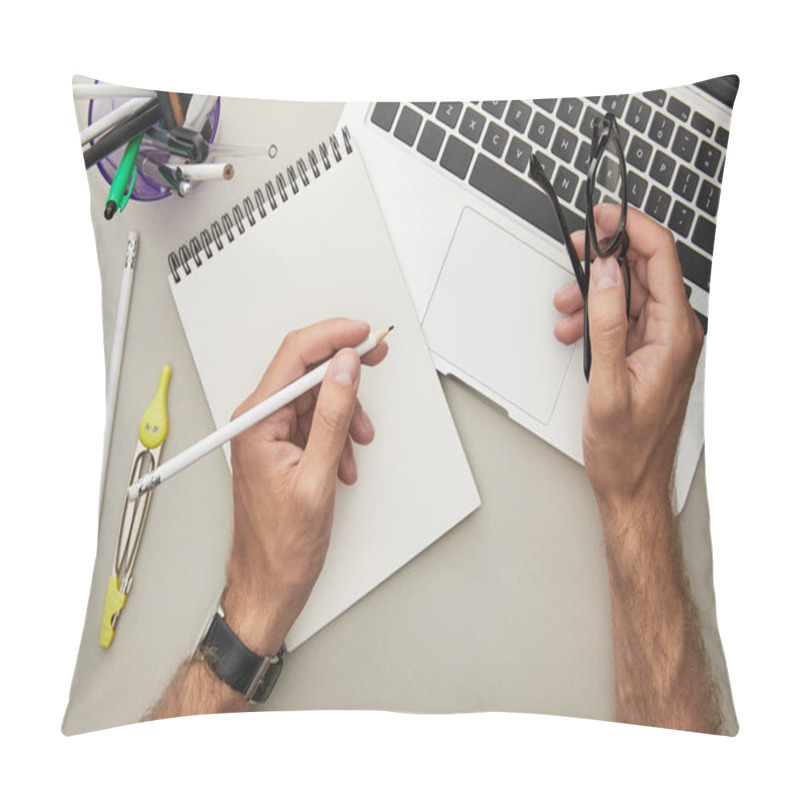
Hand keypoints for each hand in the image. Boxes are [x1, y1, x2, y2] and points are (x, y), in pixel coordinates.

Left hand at [222, 318, 387, 654]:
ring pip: (316, 399)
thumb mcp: (316, 477)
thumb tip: (344, 370)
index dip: (333, 337)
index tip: (363, 333)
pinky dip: (337, 435)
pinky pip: (315, 424)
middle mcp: (258, 422)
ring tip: (358, 442)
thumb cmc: (281, 544)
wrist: (269, 583)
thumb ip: (331, 417)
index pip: (295, 356)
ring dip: (345, 414)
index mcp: (256, 422)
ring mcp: (269, 435)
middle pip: (306, 373)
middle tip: (376, 359)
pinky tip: (344, 460)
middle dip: (345, 372)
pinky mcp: (281, 449)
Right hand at [554, 206, 703, 521]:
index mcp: (675, 336)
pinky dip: (595, 316)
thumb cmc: (625, 448)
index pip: (661, 259)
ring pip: (628, 293)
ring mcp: (661, 343)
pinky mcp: (646, 353)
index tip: (603, 214)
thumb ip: (607, 324)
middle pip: (643, 271)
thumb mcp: (607, 386)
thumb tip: (607, 275)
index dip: (631, 228)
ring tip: (565, 310)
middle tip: (575, 251)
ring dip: (594, 292)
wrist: (630, 484)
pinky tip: (574, 330)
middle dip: (605, 259)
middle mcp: (674, 334)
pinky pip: (621, 318)